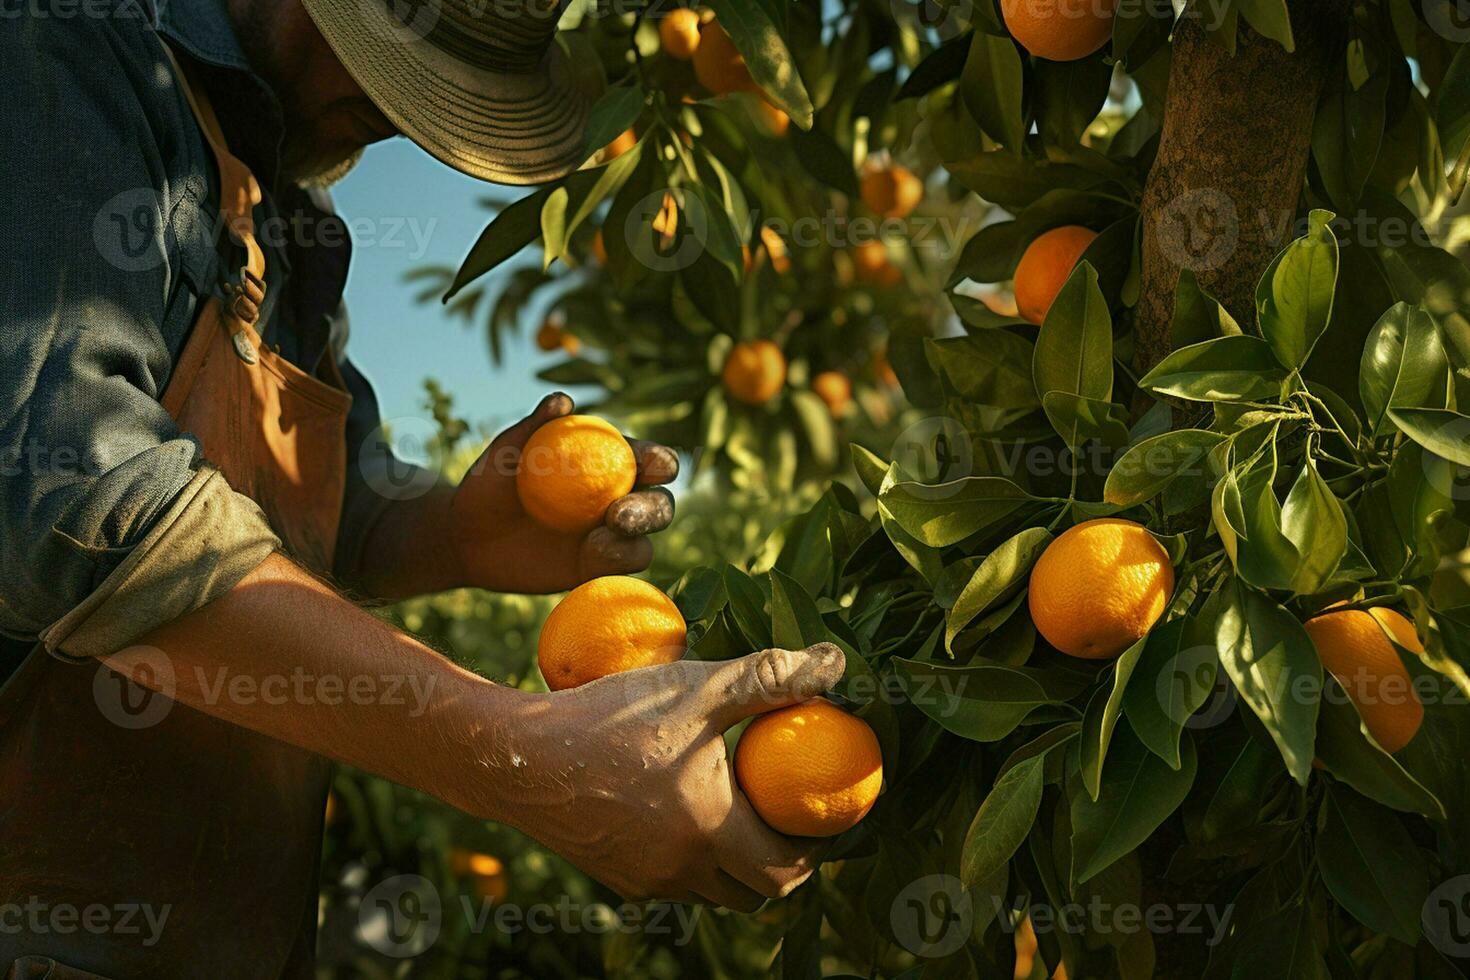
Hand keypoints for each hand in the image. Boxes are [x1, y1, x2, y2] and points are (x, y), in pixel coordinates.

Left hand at [449, 393, 677, 593]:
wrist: (465, 537)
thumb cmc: (487, 486)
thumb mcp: (506, 453)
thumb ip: (535, 426)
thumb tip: (563, 402)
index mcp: (607, 463)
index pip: (647, 459)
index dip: (659, 461)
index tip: (651, 466)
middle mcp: (618, 499)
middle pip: (659, 503)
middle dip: (651, 508)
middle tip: (619, 514)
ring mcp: (609, 538)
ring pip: (646, 539)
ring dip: (634, 538)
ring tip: (596, 540)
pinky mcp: (596, 569)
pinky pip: (621, 567)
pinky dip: (616, 561)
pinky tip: (591, 555)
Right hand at [470, 643, 846, 908]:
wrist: (519, 755)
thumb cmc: (611, 716)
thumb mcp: (696, 687)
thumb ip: (767, 677)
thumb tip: (834, 664)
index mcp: (711, 832)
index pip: (786, 869)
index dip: (812, 849)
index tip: (815, 816)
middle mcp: (682, 870)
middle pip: (754, 894)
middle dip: (779, 864)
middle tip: (783, 818)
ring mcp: (645, 879)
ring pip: (711, 892)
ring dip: (734, 866)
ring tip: (736, 811)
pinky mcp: (614, 875)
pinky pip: (671, 881)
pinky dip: (691, 861)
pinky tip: (681, 809)